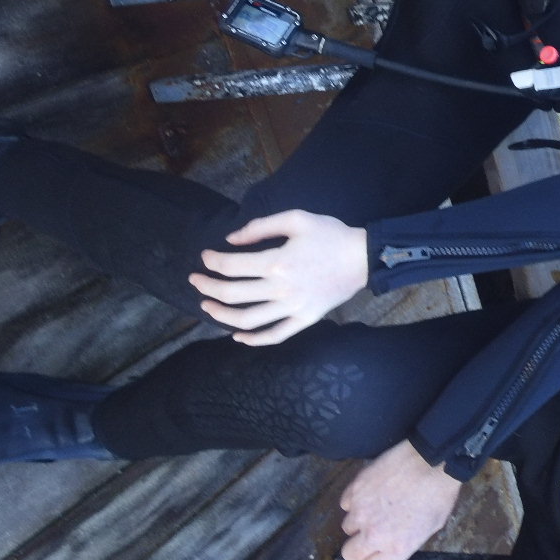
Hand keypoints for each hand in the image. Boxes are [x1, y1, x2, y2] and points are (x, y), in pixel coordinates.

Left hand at [190, 210, 369, 345]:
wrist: (363, 258)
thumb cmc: (330, 235)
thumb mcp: (296, 219)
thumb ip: (260, 227)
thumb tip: (231, 240)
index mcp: (277, 262)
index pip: (231, 266)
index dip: (212, 261)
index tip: (206, 256)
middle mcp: (281, 289)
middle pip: (231, 294)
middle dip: (207, 287)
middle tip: (195, 281)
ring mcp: (293, 308)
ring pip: (247, 319)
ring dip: (221, 314)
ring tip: (207, 305)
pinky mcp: (305, 320)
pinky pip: (275, 335)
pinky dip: (254, 340)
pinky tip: (238, 336)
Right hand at [340, 440, 461, 559]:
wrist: (431, 460)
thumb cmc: (438, 493)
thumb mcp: (430, 528)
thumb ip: (405, 543)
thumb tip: (391, 546)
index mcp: (396, 548)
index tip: (376, 554)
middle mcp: (374, 534)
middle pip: (350, 554)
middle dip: (358, 546)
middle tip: (370, 533)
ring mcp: (361, 512)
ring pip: (347, 526)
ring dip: (359, 520)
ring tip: (377, 506)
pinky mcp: (354, 490)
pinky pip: (346, 503)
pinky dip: (355, 499)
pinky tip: (372, 490)